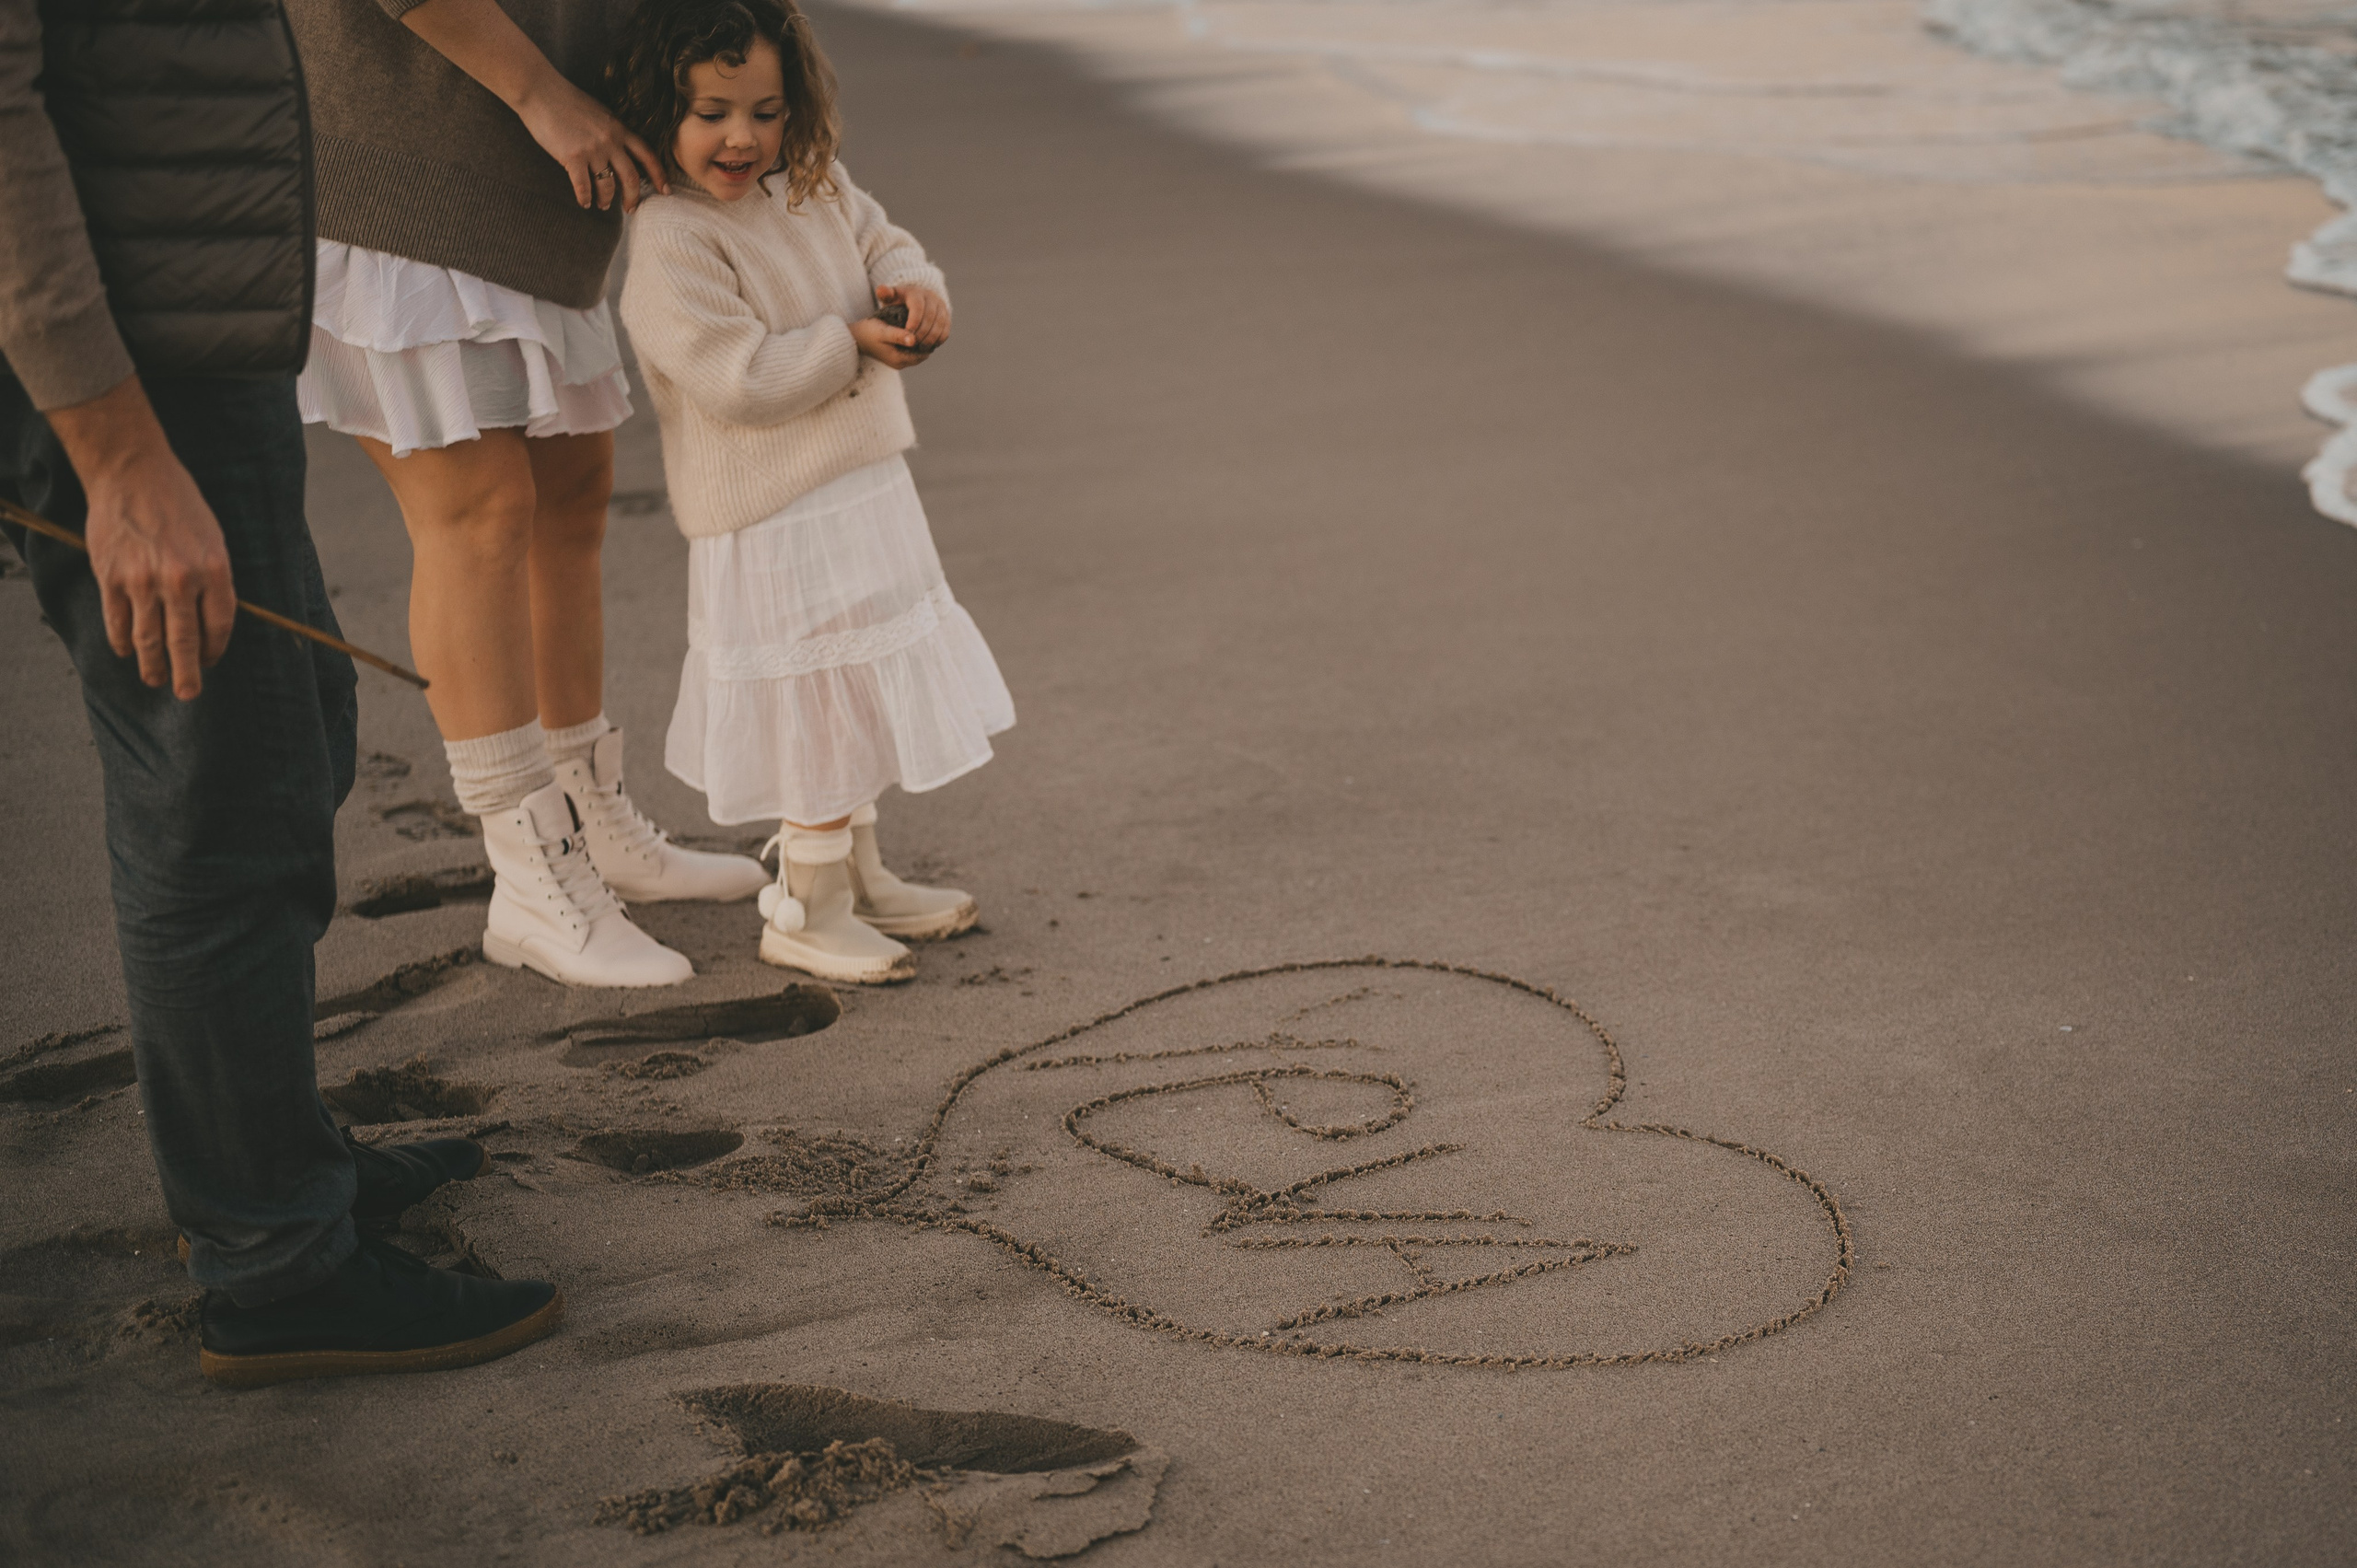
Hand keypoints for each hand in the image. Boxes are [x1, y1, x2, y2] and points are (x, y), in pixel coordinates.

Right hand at [46, 378, 236, 699]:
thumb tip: (210, 620)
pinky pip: (117, 621)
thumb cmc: (180, 503)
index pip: (219, 626)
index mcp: (214, 569)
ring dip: (153, 665)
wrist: (132, 473)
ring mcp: (141, 581)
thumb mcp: (214, 537)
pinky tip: (127, 652)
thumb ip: (213, 579)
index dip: (214, 649)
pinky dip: (122, 642)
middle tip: (188, 694)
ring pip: (148, 639)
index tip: (210, 660)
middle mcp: (179, 580)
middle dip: (187, 674)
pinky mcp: (110, 577)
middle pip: (184, 642)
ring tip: (155, 680)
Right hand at [514, 74, 667, 211]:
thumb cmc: (566, 100)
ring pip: (607, 185)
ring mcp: (592, 150)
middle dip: (633, 197)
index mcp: (619, 128)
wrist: (540, 90)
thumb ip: (612, 131)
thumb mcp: (600, 113)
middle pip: (631, 177)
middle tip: (631, 209)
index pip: (647, 155)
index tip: (665, 191)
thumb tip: (620, 152)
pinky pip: (583, 187)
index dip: (659, 175)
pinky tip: (584, 203)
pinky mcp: (573, 157)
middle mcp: (610, 141)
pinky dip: (585, 198)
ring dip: (606, 200)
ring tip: (603, 205)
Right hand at [851, 313, 932, 369]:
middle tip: (929, 325)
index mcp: (899, 359)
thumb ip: (898, 335)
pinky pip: (911, 352)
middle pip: (922, 354)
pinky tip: (915, 332)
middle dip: (926, 342)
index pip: (923, 352)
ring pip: (917, 353)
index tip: (930, 325)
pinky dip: (915, 344)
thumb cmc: (868, 332)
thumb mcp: (883, 331)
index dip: (928, 340)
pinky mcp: (895, 358)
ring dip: (921, 343)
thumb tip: (914, 339)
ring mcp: (898, 362)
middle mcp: (900, 364)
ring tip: (923, 327)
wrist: (854, 338)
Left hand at [875, 284, 949, 351]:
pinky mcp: (946, 315)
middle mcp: (931, 297)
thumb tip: (881, 290)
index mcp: (916, 293)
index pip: (918, 307)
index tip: (907, 333)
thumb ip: (884, 294)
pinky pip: (946, 329)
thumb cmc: (898, 302)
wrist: (915, 299)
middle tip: (914, 344)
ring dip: (932, 337)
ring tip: (922, 348)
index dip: (914, 321)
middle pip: (930, 316)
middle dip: (922, 331)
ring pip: (940, 323)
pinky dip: (939, 339)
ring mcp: (941, 306)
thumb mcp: (890, 297)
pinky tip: (930, 347)